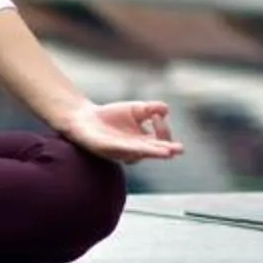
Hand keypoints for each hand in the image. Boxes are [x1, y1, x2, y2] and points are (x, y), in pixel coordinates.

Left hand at [57, 99, 180, 164]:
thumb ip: (151, 108)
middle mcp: (135, 150)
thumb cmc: (111, 116)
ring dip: (151, 152)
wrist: (84, 118)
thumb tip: (167, 109)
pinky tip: (138, 148)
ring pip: (138, 154)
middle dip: (165, 150)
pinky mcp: (105, 149)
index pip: (161, 141)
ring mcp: (120, 151)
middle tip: (178, 150)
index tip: (156, 116)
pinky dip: (130, 150)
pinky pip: (119, 150)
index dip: (163, 130)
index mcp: (144, 141)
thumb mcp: (135, 109)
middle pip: (153, 152)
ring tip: (166, 152)